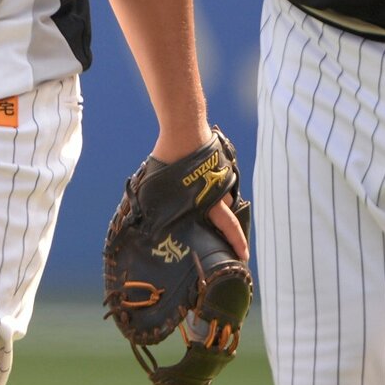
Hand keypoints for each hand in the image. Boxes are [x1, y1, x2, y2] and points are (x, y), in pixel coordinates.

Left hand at [151, 130, 250, 262]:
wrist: (184, 127)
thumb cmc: (170, 158)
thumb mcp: (158, 187)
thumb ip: (157, 206)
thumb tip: (139, 224)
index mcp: (209, 200)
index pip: (229, 227)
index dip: (237, 243)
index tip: (245, 258)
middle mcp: (219, 191)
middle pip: (229, 216)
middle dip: (231, 232)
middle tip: (230, 245)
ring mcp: (221, 176)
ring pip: (222, 198)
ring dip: (216, 206)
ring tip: (205, 212)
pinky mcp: (218, 164)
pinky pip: (216, 182)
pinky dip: (209, 188)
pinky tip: (198, 187)